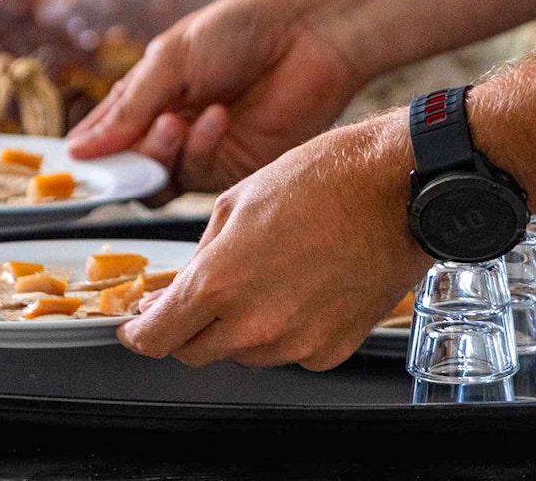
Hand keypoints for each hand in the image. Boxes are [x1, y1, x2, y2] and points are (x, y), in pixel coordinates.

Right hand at [67, 0, 362, 192]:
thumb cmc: (238, 31)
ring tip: (176, 122)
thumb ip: (127, 110)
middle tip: (135, 141)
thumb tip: (78, 152)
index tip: (76, 162)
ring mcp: (201, 151)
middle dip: (126, 159)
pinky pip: (200, 176)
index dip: (89, 151)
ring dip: (161, 155)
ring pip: (160, 181)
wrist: (310, 33)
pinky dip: (201, 148)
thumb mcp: (170, 61)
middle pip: (128, 168)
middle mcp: (170, 129)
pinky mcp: (236, 167)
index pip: (104, 136)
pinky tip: (218, 118)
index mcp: (148, 96)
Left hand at [118, 111, 430, 370]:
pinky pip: (288, 352)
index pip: (157, 338)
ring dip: (236, 328)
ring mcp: (295, 343)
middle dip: (185, 328)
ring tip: (264, 276)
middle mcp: (254, 324)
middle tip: (195, 297)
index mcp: (218, 283)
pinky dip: (282, 331)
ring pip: (241, 353)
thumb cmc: (323, 181)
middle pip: (193, 352)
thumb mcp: (236, 203)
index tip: (136, 327)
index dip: (139, 333)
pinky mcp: (331, 350)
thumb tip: (178, 290)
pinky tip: (299, 289)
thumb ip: (199, 257)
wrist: (399, 190)